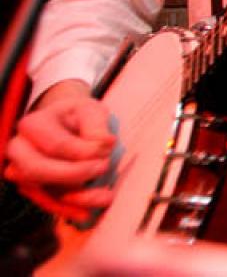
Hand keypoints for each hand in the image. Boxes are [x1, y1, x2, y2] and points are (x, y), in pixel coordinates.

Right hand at [3, 81, 115, 223]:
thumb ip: (97, 124)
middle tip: (103, 167)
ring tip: (106, 197)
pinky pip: (45, 203)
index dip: (82, 151)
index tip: (108, 148)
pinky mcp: (32, 188)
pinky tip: (86, 213)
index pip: (55, 144)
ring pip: (40, 190)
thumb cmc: (80, 117)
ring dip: (74, 197)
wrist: (69, 125)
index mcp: (33, 124)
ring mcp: (22, 171)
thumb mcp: (92, 110)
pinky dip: (66, 209)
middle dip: (72, 174)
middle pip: (36, 169)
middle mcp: (19, 149)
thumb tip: (105, 143)